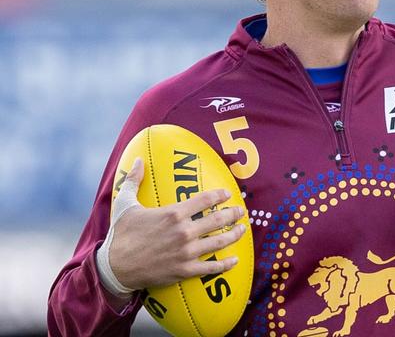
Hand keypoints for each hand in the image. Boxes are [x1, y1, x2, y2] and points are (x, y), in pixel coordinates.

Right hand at [108, 158, 246, 289]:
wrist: (114, 267)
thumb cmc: (121, 234)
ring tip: (242, 229)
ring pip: (219, 241)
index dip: (220, 195)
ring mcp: (186, 252)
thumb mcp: (125, 203)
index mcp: (174, 213)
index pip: (205, 199)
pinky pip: (211, 267)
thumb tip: (138, 160)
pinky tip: (235, 260)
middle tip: (240, 211)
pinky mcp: (184, 270)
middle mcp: (184, 232)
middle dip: (233, 214)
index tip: (228, 194)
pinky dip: (225, 264)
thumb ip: (134, 180)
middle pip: (217, 219)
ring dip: (234, 235)